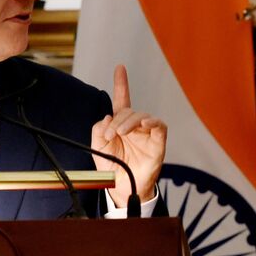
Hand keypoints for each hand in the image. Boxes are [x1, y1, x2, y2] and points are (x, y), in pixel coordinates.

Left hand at [91, 65, 166, 207]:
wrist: (121, 187)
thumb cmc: (112, 167)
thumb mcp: (97, 147)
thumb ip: (98, 129)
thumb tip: (108, 118)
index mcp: (120, 125)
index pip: (122, 101)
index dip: (121, 84)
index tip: (120, 68)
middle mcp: (135, 126)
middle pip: (129, 111)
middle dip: (118, 120)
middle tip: (112, 134)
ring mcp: (147, 133)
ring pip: (142, 116)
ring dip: (130, 122)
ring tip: (122, 133)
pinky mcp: (158, 142)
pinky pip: (159, 126)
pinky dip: (152, 122)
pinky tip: (144, 124)